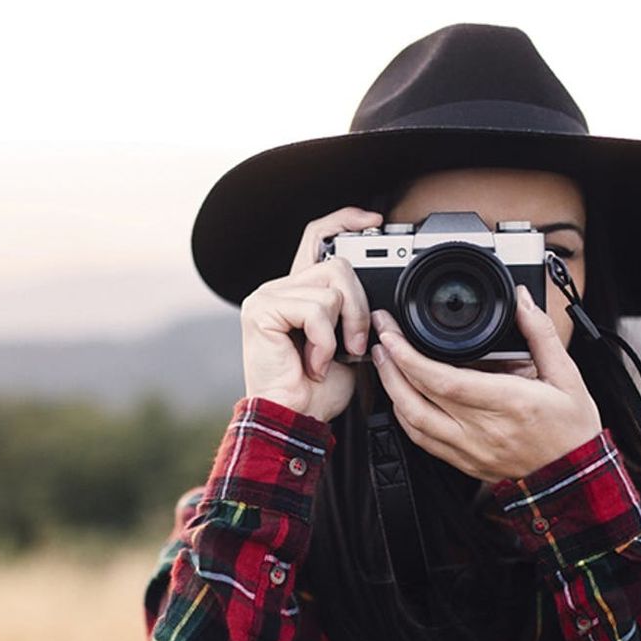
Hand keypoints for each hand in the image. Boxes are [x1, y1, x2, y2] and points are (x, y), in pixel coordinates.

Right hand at [239, 206, 381, 422]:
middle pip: (337, 263)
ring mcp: (267, 296)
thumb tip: (378, 297)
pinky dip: (325, 341)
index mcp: (298, 292)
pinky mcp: (262, 310)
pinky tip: (313, 362)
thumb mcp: (348, 344)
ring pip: (331, 286)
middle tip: (356, 344)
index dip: (344, 221)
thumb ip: (353, 312)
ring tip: (330, 358)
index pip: (317, 237)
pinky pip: (316, 309)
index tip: (372, 221)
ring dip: (344, 328)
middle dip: (359, 306)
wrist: (294, 419)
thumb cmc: (317, 391)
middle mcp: (279, 288)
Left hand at [370, 286, 602, 482]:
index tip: (393, 333)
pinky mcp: (465, 464)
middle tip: (381, 339)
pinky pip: (423, 441)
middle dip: (391, 365)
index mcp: (508, 404)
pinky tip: (403, 398)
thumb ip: (541, 335)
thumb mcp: (567, 376)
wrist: (575, 478)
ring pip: (413, 423)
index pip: (443, 380)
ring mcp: (470, 451)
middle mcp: (482, 431)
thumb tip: (522, 301)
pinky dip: (406, 417)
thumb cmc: (572, 430)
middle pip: (417, 399)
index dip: (409, 356)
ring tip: (386, 362)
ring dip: (392, 391)